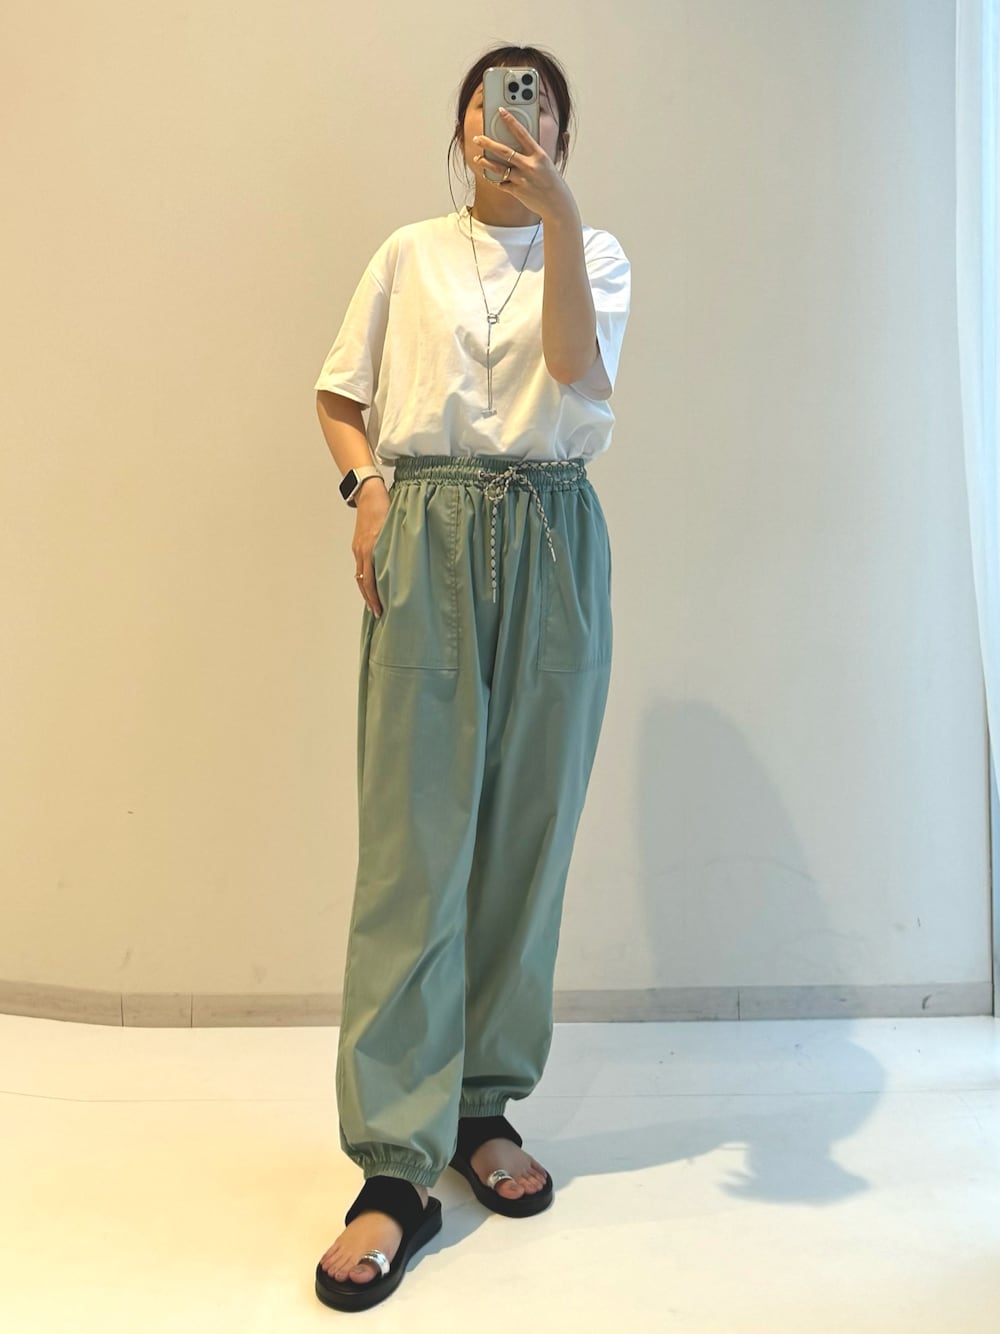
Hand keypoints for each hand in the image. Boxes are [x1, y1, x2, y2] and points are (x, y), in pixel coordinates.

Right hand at [351, 480, 388, 616]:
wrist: (368, 493)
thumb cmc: (384, 507)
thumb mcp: (394, 527)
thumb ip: (398, 546)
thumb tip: (407, 564)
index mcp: (370, 549)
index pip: (369, 581)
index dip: (374, 598)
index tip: (380, 610)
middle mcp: (361, 551)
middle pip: (362, 582)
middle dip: (369, 599)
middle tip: (378, 612)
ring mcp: (358, 548)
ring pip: (360, 575)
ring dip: (366, 590)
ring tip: (374, 602)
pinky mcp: (358, 544)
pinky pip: (361, 565)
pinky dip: (365, 577)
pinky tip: (372, 582)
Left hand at [472, 110, 578, 223]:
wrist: (557, 204)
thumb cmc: (552, 181)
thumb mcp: (547, 162)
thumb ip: (534, 151)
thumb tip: (523, 138)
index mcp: (539, 155)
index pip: (522, 133)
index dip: (510, 121)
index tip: (501, 111)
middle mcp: (529, 166)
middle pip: (504, 151)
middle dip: (488, 143)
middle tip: (478, 138)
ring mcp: (522, 179)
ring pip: (498, 168)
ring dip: (485, 162)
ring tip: (477, 158)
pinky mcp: (517, 192)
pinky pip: (500, 184)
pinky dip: (493, 179)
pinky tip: (487, 174)